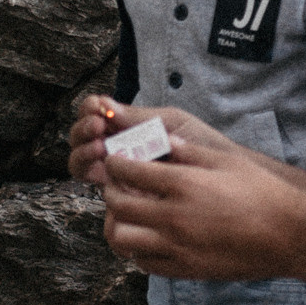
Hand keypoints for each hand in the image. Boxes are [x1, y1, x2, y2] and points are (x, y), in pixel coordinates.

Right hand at [67, 96, 232, 184]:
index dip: (88, 112)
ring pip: (80, 166)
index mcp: (126, 129)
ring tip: (100, 149)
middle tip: (98, 129)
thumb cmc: (202, 145)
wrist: (225, 174)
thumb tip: (104, 104)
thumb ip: (138, 117)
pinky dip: (92, 178)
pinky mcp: (123, 200)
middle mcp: (117, 152)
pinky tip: (105, 172)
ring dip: (83, 153)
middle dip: (82, 132)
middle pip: (79, 141)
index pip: (93, 117)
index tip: (98, 110)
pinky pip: (95, 191)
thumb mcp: (171, 123)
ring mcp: (117, 177)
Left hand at [100, 130, 305, 282]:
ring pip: (122, 238)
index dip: (116, 163)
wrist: (288, 236)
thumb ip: (188, 151)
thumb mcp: (226, 161)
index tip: (116, 161)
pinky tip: (147, 236)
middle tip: (118, 184)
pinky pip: (143, 262)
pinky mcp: (185, 270)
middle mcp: (174, 217)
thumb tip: (161, 141)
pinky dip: (136, 249)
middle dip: (112, 190)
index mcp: (183, 185)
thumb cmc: (262, 193)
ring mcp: (177, 247)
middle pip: (118, 204)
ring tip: (128, 214)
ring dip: (118, 222)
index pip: (127, 171)